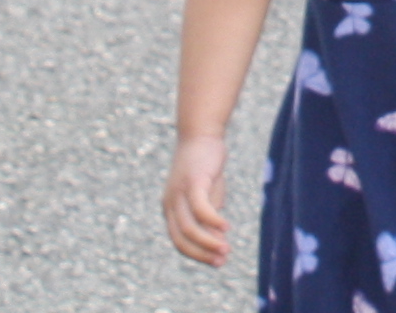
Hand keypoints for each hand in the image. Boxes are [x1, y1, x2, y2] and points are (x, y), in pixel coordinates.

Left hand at [164, 131, 230, 265]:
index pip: (179, 240)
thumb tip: (218, 240)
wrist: (202, 133)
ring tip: (226, 249)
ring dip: (208, 242)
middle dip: (201, 253)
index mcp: (170, 209)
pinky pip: (200, 209)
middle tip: (222, 261)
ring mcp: (179, 193)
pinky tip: (226, 227)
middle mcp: (169, 203)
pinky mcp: (192, 182)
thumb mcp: (207, 195)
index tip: (217, 262)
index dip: (197, 254)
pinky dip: (213, 221)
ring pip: (189, 228)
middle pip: (181, 239)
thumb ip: (209, 216)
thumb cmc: (205, 165)